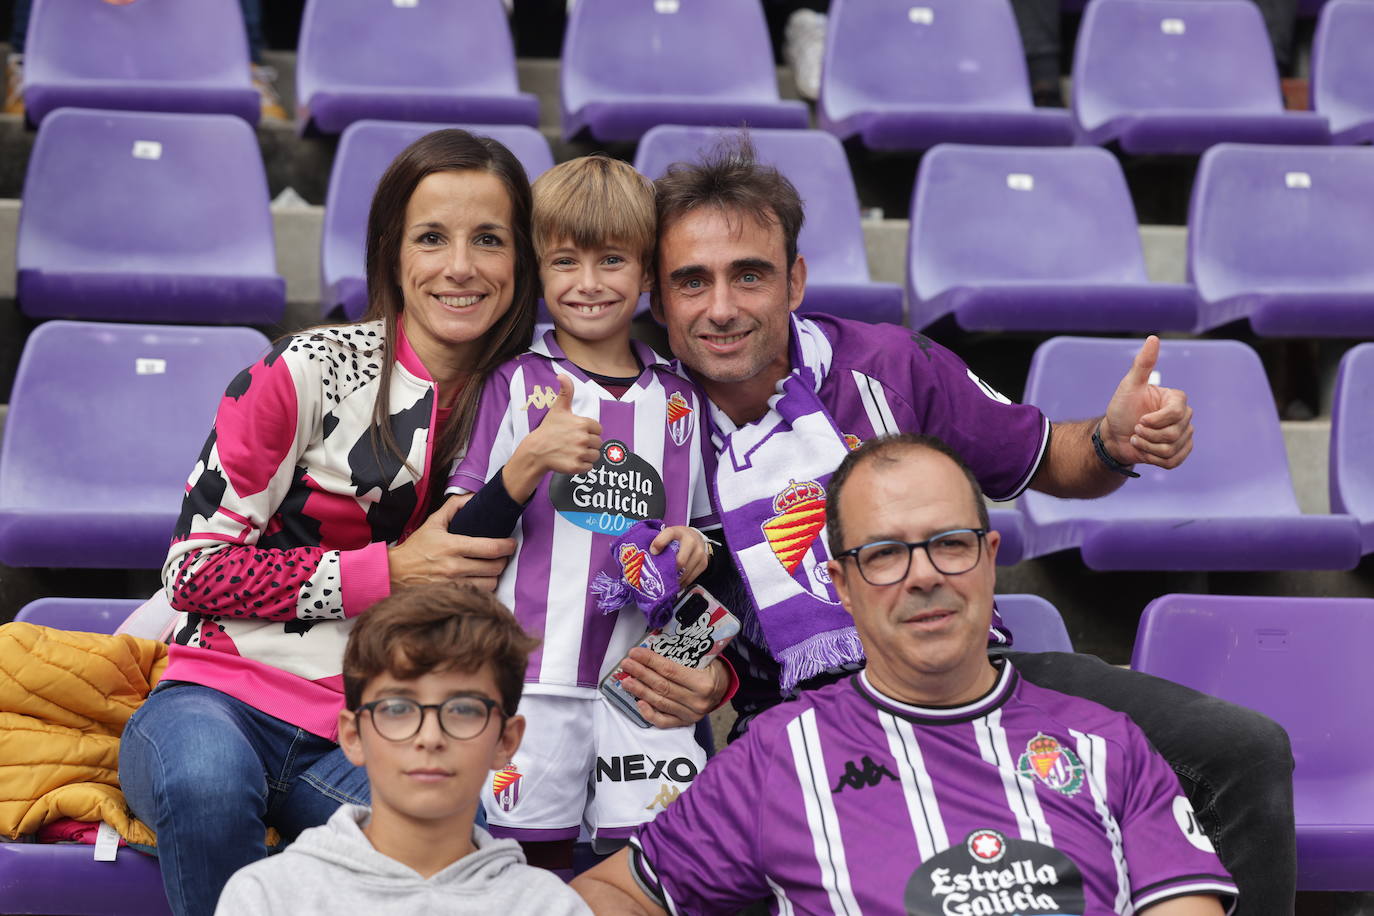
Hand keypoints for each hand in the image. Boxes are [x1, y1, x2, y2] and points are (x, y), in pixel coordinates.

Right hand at [387, 495, 514, 591]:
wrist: (394, 572)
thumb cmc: (416, 548)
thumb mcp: (433, 523)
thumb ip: (453, 507)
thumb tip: (473, 496)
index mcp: (452, 546)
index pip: (491, 548)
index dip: (507, 546)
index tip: (511, 544)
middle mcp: (454, 567)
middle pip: (495, 568)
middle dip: (503, 561)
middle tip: (501, 556)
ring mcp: (453, 584)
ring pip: (490, 584)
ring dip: (494, 577)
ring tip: (490, 569)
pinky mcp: (451, 596)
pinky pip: (478, 595)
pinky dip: (483, 588)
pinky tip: (479, 581)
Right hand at [504, 375, 602, 501]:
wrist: (536, 450)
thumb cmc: (549, 429)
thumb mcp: (558, 408)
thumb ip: (566, 391)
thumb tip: (562, 374)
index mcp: (583, 423)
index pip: (598, 429)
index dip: (589, 431)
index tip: (577, 432)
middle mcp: (583, 438)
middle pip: (598, 443)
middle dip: (588, 444)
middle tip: (574, 443)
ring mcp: (579, 453)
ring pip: (595, 456)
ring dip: (587, 455)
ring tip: (573, 451)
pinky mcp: (576, 467)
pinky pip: (590, 468)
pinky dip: (583, 466)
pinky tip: (572, 460)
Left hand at [617, 650, 727, 728]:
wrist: (724, 686)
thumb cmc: (710, 668)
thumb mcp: (704, 657)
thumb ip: (682, 654)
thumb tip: (652, 646)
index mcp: (703, 682)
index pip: (670, 670)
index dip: (650, 661)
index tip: (635, 652)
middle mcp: (697, 701)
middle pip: (662, 686)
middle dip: (641, 674)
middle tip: (626, 664)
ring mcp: (691, 714)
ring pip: (660, 702)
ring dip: (640, 690)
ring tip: (626, 680)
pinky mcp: (685, 722)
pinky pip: (664, 721)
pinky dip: (649, 713)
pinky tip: (638, 702)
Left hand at [651, 526, 708, 585]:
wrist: (696, 538)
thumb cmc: (677, 538)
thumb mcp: (667, 535)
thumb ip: (658, 542)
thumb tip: (651, 555)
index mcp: (678, 532)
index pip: (669, 534)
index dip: (659, 543)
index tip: (653, 552)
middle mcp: (691, 541)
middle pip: (680, 561)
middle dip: (669, 570)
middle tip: (659, 576)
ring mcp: (699, 553)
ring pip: (685, 572)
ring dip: (674, 579)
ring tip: (666, 582)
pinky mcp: (703, 563)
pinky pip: (690, 578)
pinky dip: (681, 583)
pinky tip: (675, 583)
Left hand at [1101, 336, 1193, 469]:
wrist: (1114, 435)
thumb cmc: (1121, 408)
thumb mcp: (1129, 386)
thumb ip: (1143, 364)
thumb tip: (1153, 338)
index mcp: (1177, 399)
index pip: (1176, 414)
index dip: (1154, 421)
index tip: (1139, 420)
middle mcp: (1186, 416)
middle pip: (1174, 434)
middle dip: (1147, 435)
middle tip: (1135, 429)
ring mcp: (1185, 435)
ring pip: (1171, 449)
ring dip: (1147, 447)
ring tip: (1138, 439)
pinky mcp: (1180, 452)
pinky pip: (1172, 462)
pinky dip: (1153, 459)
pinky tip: (1145, 450)